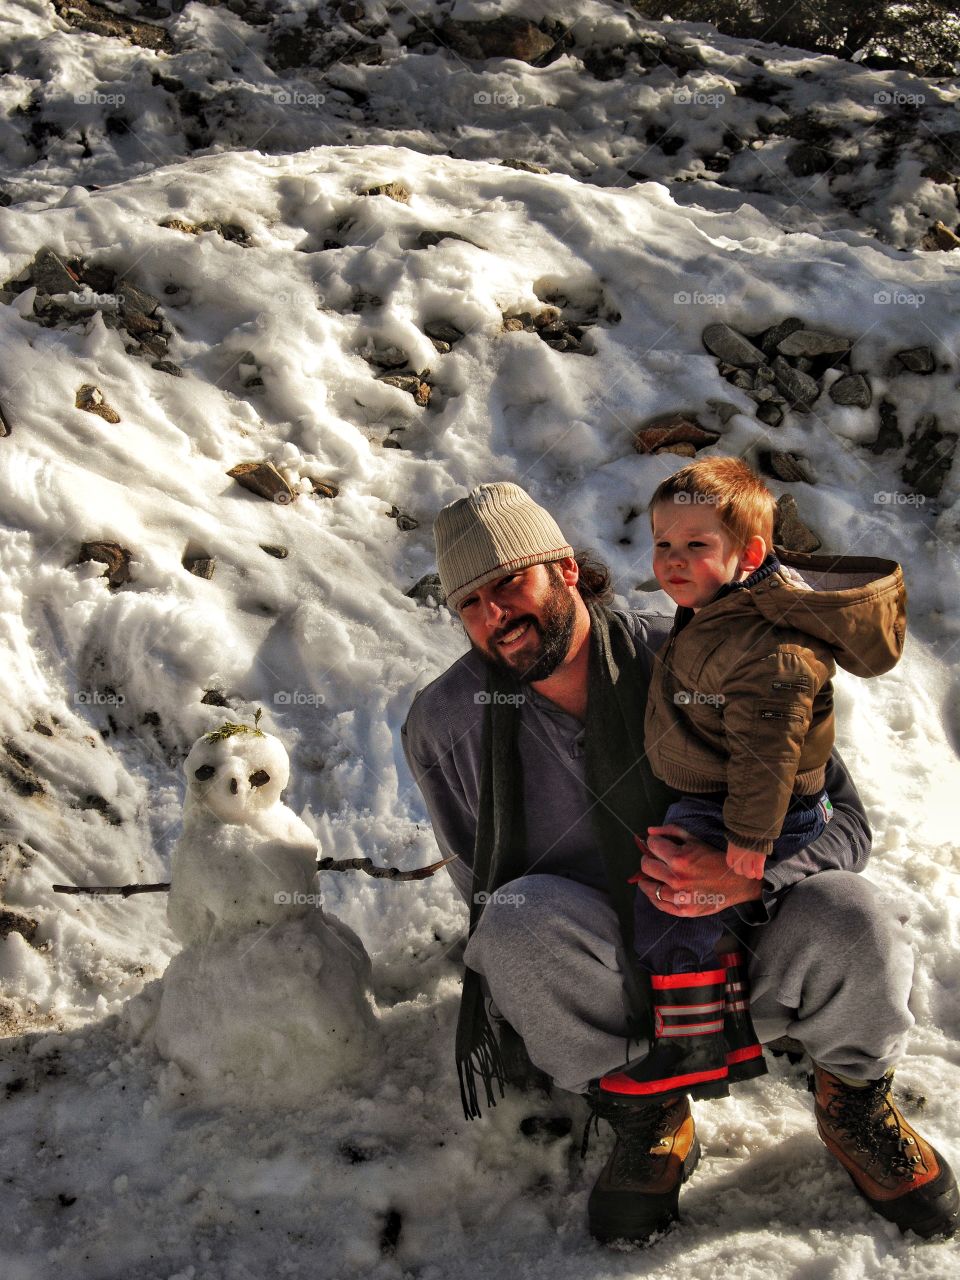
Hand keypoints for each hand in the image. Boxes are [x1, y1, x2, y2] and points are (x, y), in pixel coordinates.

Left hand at [628, 824, 762, 916]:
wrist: (736, 882)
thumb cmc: (714, 858)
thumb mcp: (695, 840)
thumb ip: (670, 832)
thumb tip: (649, 831)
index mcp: (679, 858)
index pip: (652, 845)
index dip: (652, 842)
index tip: (656, 845)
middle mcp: (676, 878)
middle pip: (646, 866)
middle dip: (648, 859)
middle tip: (654, 859)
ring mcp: (679, 897)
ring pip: (648, 887)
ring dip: (648, 879)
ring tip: (653, 876)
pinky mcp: (683, 910)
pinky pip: (658, 903)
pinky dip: (654, 896)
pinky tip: (657, 889)